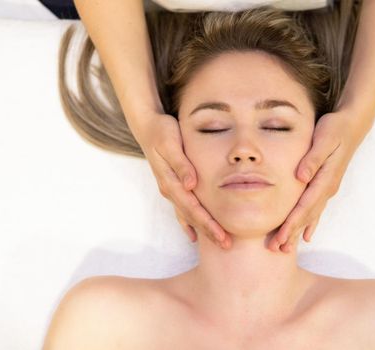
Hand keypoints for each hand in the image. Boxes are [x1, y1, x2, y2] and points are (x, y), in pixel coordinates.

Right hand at [133, 111, 231, 248]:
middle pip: (192, 216)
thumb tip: (191, 185)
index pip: (193, 208)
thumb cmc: (162, 132)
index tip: (222, 236)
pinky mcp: (172, 186)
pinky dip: (188, 223)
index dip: (208, 224)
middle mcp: (170, 189)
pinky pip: (181, 209)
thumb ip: (181, 165)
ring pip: (187, 215)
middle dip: (209, 232)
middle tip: (226, 245)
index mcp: (171, 182)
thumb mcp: (171, 144)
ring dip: (202, 229)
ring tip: (218, 242)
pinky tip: (194, 234)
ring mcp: (170, 189)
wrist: (148, 127)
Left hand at [267, 107, 373, 252]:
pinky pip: (316, 209)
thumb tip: (300, 177)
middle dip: (292, 233)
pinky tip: (305, 235)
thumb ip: (312, 158)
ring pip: (311, 215)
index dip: (292, 223)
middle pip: (307, 216)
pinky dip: (309, 223)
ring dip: (298, 232)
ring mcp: (327, 188)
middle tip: (277, 249)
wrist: (352, 125)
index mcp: (325, 178)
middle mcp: (327, 188)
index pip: (305, 206)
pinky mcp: (326, 185)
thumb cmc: (335, 129)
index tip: (281, 237)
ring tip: (286, 248)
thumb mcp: (323, 139)